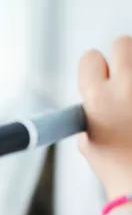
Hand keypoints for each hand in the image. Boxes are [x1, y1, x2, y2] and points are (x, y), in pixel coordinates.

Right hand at [78, 36, 131, 199]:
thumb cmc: (119, 169)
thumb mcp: (90, 144)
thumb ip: (89, 117)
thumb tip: (93, 104)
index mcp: (97, 100)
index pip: (90, 58)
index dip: (93, 69)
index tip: (99, 80)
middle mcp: (125, 87)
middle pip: (122, 44)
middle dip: (121, 58)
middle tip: (124, 80)